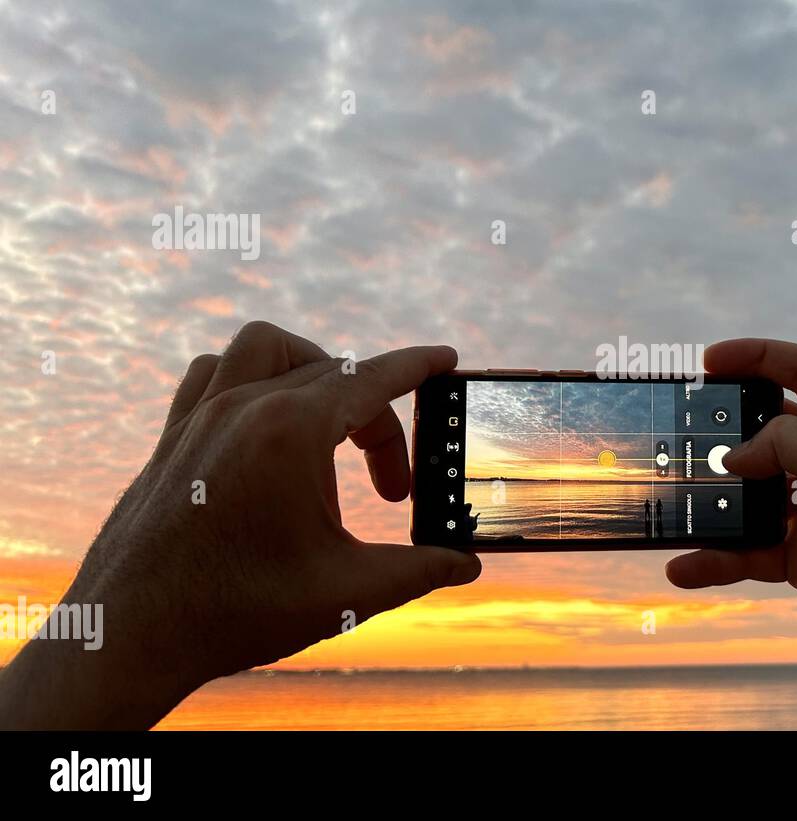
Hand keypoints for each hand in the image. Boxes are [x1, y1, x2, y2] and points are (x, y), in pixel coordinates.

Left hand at [0, 321, 480, 728]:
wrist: (132, 637)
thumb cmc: (236, 611)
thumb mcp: (346, 591)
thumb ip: (418, 570)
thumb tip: (465, 564)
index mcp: (290, 433)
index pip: (372, 378)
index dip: (417, 367)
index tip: (445, 360)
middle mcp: (243, 408)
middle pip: (334, 377)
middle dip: (378, 421)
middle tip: (393, 487)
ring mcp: (200, 416)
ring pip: (265, 349)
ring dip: (311, 369)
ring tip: (333, 419)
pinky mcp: (172, 436)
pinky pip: (213, 372)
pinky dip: (250, 378)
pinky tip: (264, 422)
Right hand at [667, 339, 796, 728]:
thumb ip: (793, 444)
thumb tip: (739, 454)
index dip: (762, 357)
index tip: (711, 360)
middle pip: (777, 429)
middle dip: (731, 428)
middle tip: (686, 425)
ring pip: (757, 491)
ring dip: (718, 497)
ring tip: (680, 497)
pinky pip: (751, 548)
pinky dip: (719, 556)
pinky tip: (686, 566)